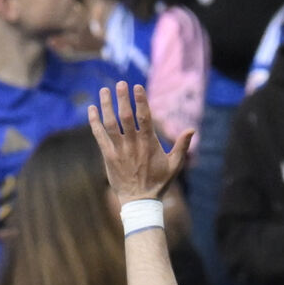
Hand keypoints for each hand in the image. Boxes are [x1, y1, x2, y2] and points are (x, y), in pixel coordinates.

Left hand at [89, 80, 193, 206]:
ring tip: (104, 90)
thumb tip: (192, 129)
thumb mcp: (174, 165)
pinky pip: (99, 136)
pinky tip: (91, 109)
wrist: (140, 202)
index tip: (137, 86)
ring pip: (110, 124)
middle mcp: (133, 145)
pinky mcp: (108, 157)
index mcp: (149, 144)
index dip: (140, 101)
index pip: (144, 118)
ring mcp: (119, 150)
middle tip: (120, 83)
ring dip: (106, 106)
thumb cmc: (159, 182)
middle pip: (125, 117)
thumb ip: (182, 146)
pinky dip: (94, 122)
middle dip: (122, 98)